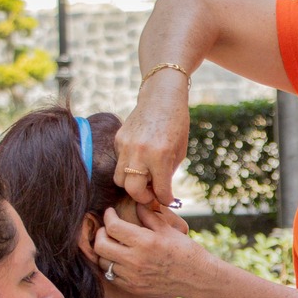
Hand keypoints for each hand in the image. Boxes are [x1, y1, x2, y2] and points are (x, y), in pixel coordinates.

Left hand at [95, 206, 209, 297]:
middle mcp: (135, 261)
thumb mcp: (169, 230)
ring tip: (112, 244)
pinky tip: (119, 259)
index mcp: (145, 242)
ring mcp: (132, 277)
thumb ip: (149, 216)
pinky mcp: (133, 288)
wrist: (198, 279)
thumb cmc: (186, 252)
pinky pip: (111, 276)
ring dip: (104, 251)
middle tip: (106, 228)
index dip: (108, 216)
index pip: (112, 227)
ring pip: (103, 262)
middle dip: (99, 233)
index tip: (110, 212)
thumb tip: (136, 203)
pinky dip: (111, 266)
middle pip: (100, 245)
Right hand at [113, 79, 191, 208]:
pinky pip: (119, 162)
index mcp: (159, 156)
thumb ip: (167, 174)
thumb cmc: (176, 124)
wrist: (162, 97)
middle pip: (132, 190)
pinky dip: (128, 166)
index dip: (164, 199)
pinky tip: (139, 159)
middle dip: (143, 197)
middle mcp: (140, 153)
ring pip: (120, 179)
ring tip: (144, 178)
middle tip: (151, 194)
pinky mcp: (118, 140)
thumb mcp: (179, 152)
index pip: (159, 191)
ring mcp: (125, 146)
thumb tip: (160, 193)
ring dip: (131, 183)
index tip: (166, 199)